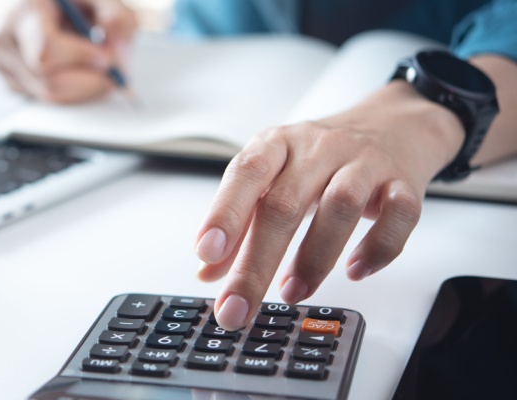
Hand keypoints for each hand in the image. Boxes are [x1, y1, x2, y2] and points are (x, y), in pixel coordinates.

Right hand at [0, 0, 135, 102]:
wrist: (52, 6)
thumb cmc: (74, 1)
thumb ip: (118, 19)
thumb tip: (117, 56)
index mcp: (25, 11)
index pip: (46, 50)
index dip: (81, 59)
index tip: (106, 57)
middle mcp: (6, 38)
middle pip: (48, 81)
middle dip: (89, 80)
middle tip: (113, 72)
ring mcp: (4, 63)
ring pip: (50, 94)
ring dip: (84, 86)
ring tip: (96, 64)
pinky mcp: (10, 81)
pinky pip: (47, 98)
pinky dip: (72, 90)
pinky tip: (76, 68)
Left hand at [194, 81, 465, 330]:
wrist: (392, 123)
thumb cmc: (319, 158)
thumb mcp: (272, 178)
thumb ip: (241, 223)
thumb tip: (208, 271)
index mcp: (278, 144)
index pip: (246, 173)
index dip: (224, 213)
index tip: (206, 253)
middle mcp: (319, 148)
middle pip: (286, 203)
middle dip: (258, 262)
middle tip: (238, 305)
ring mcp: (364, 163)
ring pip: (340, 206)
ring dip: (314, 258)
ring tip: (292, 291)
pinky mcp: (404, 183)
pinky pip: (399, 216)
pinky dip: (377, 248)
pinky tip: (355, 270)